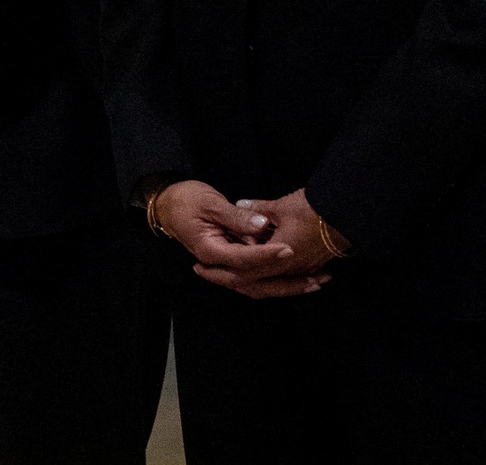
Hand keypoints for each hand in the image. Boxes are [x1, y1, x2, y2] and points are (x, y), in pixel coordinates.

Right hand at [154, 180, 329, 299]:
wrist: (168, 203)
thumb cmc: (186, 200)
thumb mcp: (210, 202)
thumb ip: (236, 216)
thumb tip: (262, 224)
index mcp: (210, 251)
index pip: (243, 260)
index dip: (267, 256)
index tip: (290, 248)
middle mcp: (218, 265)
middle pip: (255, 283)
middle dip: (287, 283)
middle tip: (316, 279)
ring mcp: (225, 266)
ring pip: (258, 285)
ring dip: (287, 287)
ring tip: (315, 282)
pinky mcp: (232, 262)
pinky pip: (256, 277)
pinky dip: (278, 279)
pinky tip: (300, 277)